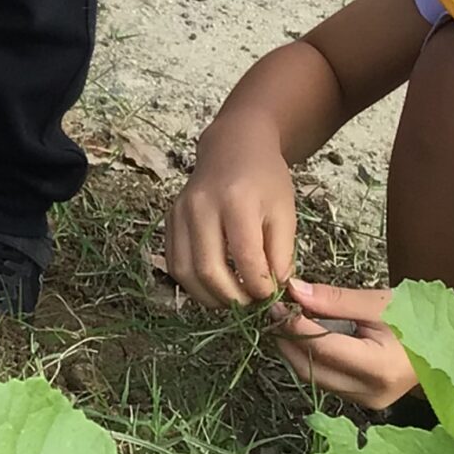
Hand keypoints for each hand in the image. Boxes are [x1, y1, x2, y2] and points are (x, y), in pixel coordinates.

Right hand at [166, 118, 297, 306]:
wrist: (233, 147)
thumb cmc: (264, 179)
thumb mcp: (285, 213)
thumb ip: (281, 255)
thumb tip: (276, 294)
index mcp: (237, 200)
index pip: (245, 258)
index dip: (260, 288)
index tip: (273, 298)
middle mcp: (201, 206)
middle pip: (208, 269)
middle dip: (232, 298)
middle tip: (251, 307)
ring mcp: (179, 212)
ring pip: (184, 271)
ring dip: (208, 296)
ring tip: (232, 300)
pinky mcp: (169, 219)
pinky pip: (174, 262)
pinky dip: (192, 283)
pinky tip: (213, 286)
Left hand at [272, 282, 417, 409]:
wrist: (451, 345)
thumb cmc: (422, 319)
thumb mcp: (378, 303)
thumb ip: (334, 300)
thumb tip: (294, 290)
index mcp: (379, 368)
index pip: (321, 348)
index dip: (293, 325)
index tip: (278, 302)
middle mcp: (370, 393)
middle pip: (310, 368)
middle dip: (287, 339)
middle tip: (277, 310)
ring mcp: (366, 402)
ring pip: (314, 378)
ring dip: (295, 350)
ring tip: (289, 320)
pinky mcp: (363, 401)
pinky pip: (326, 381)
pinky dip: (311, 358)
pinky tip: (307, 336)